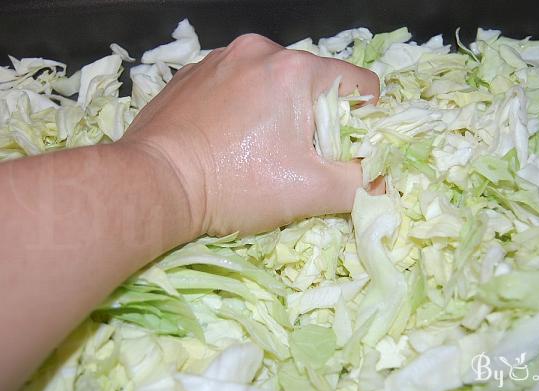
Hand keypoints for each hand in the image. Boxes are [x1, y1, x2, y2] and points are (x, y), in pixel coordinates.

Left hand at [122, 34, 379, 236]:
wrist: (153, 184)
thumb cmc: (235, 185)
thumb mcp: (310, 191)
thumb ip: (360, 183)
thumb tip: (384, 179)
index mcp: (295, 69)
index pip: (360, 84)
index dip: (365, 121)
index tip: (342, 151)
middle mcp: (259, 51)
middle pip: (315, 84)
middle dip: (317, 120)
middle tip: (295, 159)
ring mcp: (219, 58)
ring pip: (274, 83)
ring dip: (279, 113)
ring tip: (256, 151)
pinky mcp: (191, 74)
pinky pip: (237, 85)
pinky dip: (243, 108)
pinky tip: (226, 140)